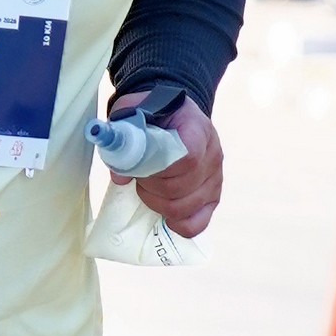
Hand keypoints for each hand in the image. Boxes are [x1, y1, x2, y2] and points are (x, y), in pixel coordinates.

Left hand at [128, 93, 221, 238]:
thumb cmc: (153, 114)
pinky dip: (178, 223)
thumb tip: (120, 178)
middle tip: (139, 176)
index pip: (187, 157)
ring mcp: (215, 178)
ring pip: (184, 208)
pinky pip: (198, 223)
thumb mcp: (133, 112)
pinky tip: (164, 214)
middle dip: (150, 187)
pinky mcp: (212, 197)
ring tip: (148, 187)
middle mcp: (212, 154)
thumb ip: (123, 135)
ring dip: (157, 203)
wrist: (174, 116)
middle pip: (180, 188)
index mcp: (196, 128)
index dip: (159, 168)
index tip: (141, 164)